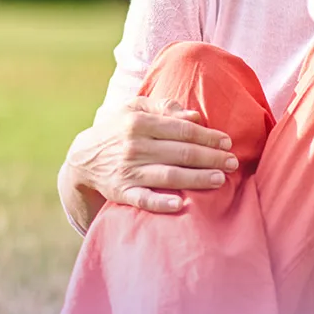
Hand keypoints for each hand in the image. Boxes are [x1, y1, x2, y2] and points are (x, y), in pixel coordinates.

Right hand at [67, 97, 237, 214]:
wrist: (82, 158)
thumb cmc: (118, 129)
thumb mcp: (134, 109)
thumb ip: (164, 108)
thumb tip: (195, 116)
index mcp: (139, 122)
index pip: (182, 129)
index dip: (208, 136)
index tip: (227, 142)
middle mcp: (135, 146)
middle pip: (181, 152)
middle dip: (210, 157)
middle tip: (232, 162)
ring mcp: (128, 171)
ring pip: (169, 175)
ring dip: (196, 178)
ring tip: (220, 179)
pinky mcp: (121, 192)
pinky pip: (143, 200)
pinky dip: (160, 203)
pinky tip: (180, 205)